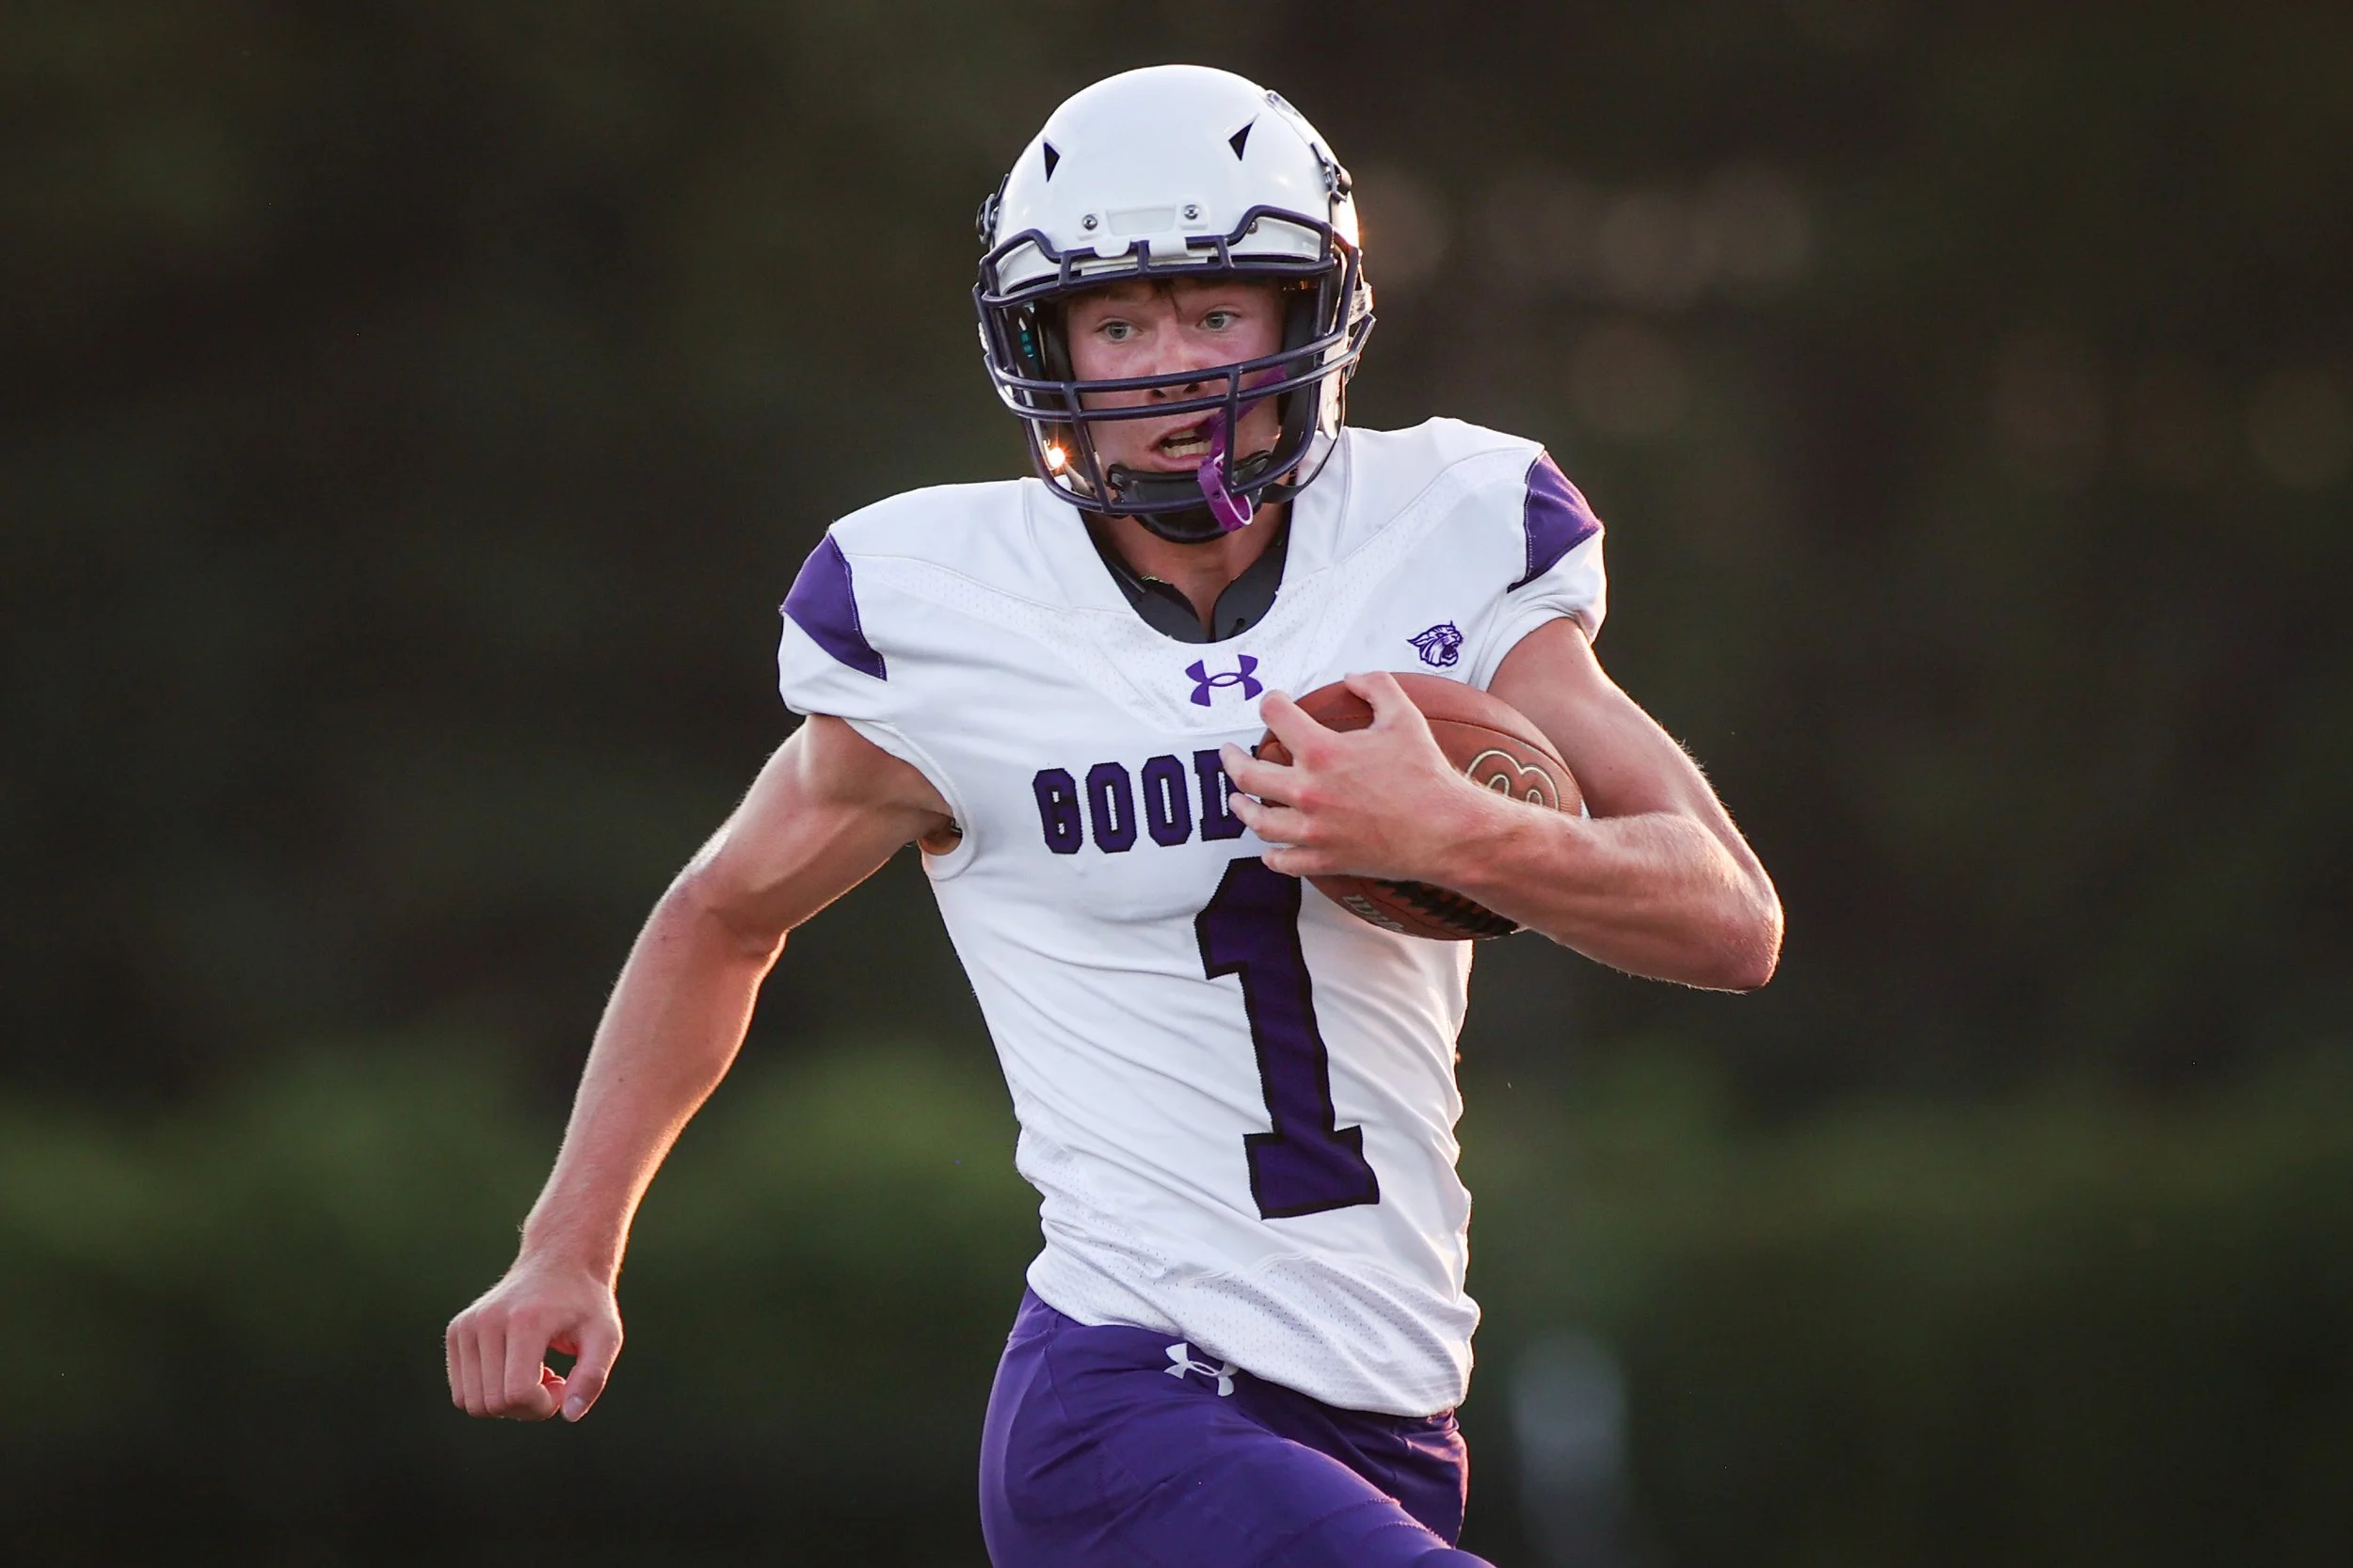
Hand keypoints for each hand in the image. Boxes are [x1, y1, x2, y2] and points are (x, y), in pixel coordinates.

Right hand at [445, 1257, 622, 1422]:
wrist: (559, 1260)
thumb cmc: (586, 1303)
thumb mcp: (605, 1336)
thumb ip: (593, 1377)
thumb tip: (569, 1414)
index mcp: (525, 1321)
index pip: (517, 1393)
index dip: (543, 1405)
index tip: (563, 1385)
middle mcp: (487, 1321)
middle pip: (493, 1403)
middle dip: (527, 1407)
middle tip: (553, 1380)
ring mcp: (466, 1325)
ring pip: (471, 1403)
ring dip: (506, 1403)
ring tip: (534, 1372)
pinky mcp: (456, 1331)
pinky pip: (461, 1392)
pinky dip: (488, 1393)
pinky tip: (515, 1369)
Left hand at [1219, 671, 1499, 881]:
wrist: (1446, 831)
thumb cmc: (1426, 775)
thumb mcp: (1405, 717)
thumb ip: (1376, 686)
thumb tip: (1352, 677)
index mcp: (1323, 752)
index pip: (1276, 716)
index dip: (1271, 702)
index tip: (1273, 703)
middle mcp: (1308, 791)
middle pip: (1247, 773)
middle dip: (1231, 758)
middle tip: (1229, 752)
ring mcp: (1312, 830)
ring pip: (1257, 821)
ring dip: (1241, 807)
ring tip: (1236, 799)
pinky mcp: (1324, 859)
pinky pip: (1282, 861)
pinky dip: (1272, 854)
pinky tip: (1270, 848)